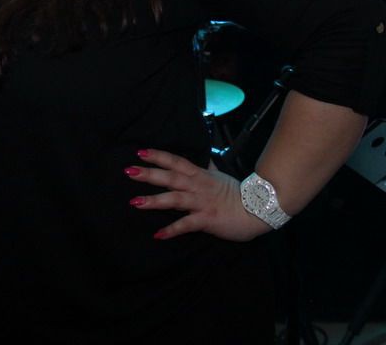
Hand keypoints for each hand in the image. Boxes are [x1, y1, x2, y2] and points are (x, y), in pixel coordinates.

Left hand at [124, 149, 269, 241]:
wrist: (257, 211)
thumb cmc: (238, 194)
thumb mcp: (220, 176)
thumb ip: (208, 167)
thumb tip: (203, 157)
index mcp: (200, 175)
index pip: (176, 162)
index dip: (159, 156)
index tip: (140, 152)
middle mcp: (198, 186)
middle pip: (171, 177)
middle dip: (149, 174)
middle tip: (129, 171)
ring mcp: (201, 203)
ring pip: (175, 199)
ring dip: (154, 201)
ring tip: (134, 202)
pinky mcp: (206, 220)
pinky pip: (187, 224)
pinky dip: (172, 229)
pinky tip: (158, 234)